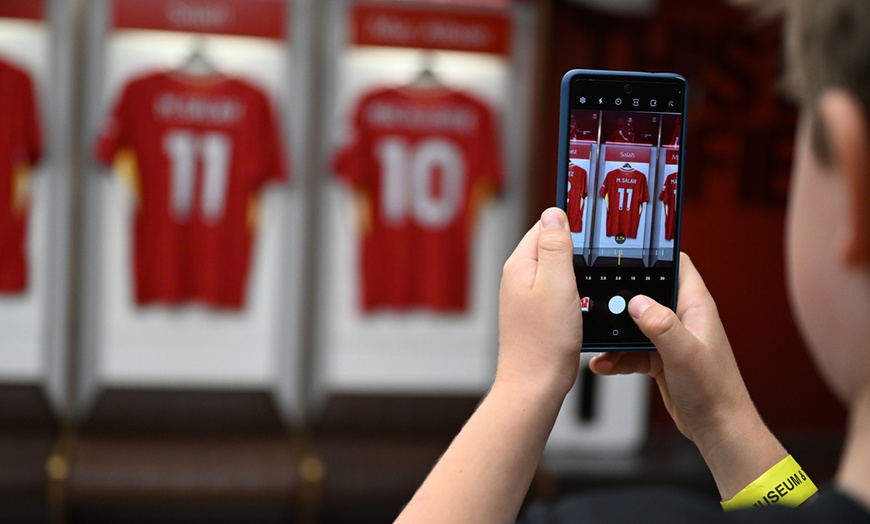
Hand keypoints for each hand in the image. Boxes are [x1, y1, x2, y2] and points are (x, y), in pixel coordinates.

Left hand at [497, 207, 582, 402]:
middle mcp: (518, 278)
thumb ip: (555, 247)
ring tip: (595, 275)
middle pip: (551, 246)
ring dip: (576, 270)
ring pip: (556, 270)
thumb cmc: (544, 342)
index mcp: (520, 265)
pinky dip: (573, 291)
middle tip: (601, 251)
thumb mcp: (557, 284)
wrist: (535, 386)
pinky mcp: (536, 314)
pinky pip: (558, 291)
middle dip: (575, 247)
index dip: (571, 221)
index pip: (545, 225)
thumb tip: (554, 213)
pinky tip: (586, 299)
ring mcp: (526, 297)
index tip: (595, 222)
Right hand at [590, 253, 784, 498]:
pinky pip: (630, 350)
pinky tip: (603, 364)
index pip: (676, 264)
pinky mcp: (659, 358)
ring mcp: (670, 338)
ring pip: (633, 324)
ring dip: (614, 333)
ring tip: (596, 341)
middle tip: (597, 298)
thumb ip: (661, 325)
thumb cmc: (716, 392)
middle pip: (646, 293)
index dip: (655, 253)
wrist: (718, 430)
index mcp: (695, 307)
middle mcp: (682, 318)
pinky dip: (616, 357)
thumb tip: (636, 301)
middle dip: (621, 296)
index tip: (628, 249)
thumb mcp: (685, 354)